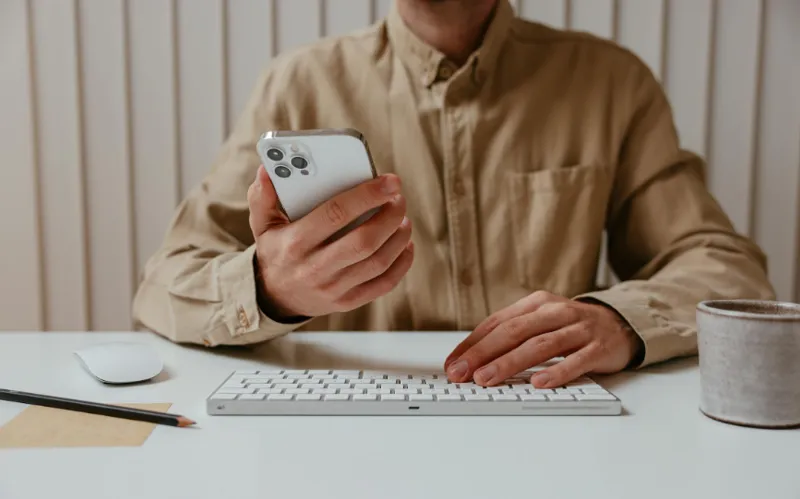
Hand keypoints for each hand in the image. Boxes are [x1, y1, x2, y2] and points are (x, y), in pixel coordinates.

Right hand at [247, 166, 413, 319]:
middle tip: (399, 198)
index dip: (367, 195)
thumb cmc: (275, 251)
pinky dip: (401, 263)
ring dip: (398, 237)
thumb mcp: (262, 224)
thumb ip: (263, 197)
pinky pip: (383, 284)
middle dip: (389, 215)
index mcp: (295, 243)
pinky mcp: (347, 302)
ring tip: (402, 217)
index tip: (389, 181)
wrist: (275, 297)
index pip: (336, 214)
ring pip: (377, 262)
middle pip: (363, 241)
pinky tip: (405, 243)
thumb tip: (267, 171)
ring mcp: (333, 289)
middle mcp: (315, 268)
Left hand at [443, 291, 642, 387]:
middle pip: (514, 332)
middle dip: (484, 353)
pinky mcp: (598, 348)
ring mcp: (579, 329)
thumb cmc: (571, 326)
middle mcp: (556, 312)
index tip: (453, 363)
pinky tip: (539, 383)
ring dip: (510, 363)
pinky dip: (557, 372)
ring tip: (487, 378)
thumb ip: (512, 335)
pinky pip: (576, 361)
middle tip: (463, 372)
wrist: (622, 323)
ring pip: (540, 345)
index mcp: (536, 304)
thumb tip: (473, 359)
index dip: (473, 343)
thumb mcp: (541, 321)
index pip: (497, 322)